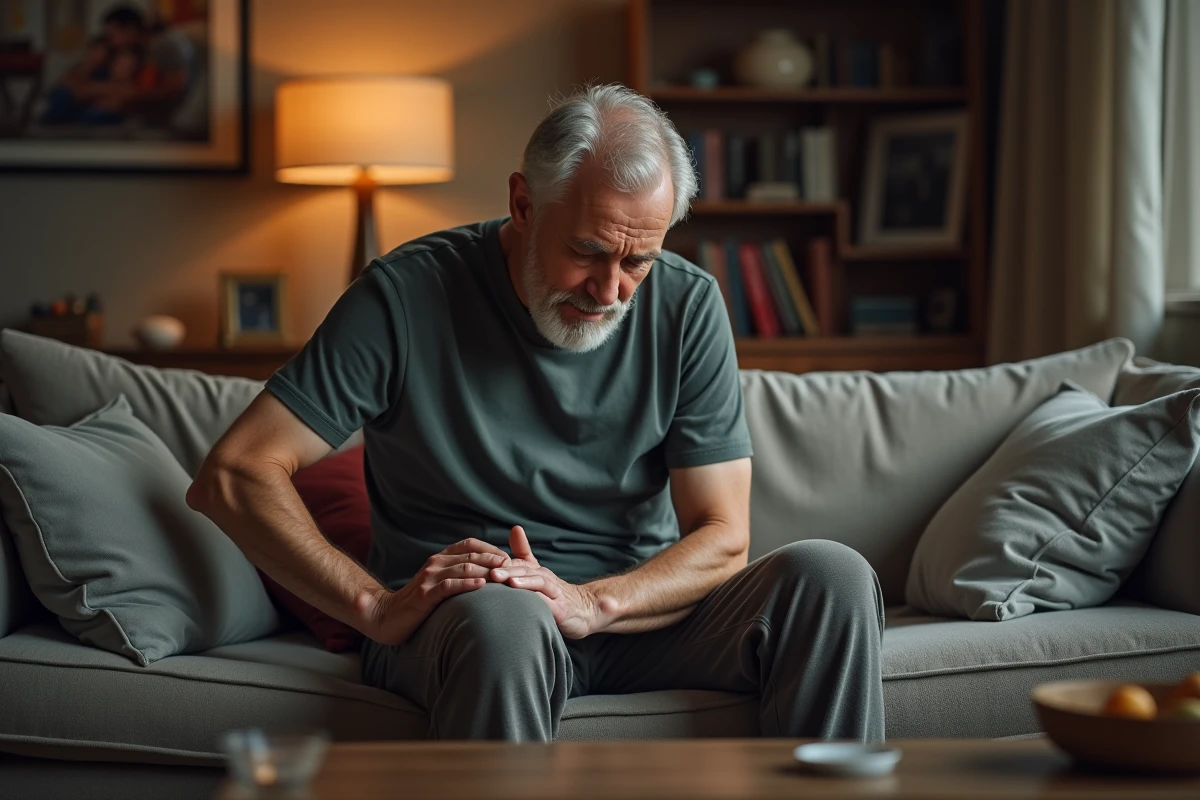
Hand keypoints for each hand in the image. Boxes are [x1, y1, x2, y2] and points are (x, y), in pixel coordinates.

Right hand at [355, 538, 510, 646]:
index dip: (491, 549)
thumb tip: (486, 576)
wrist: (386, 616)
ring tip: (505, 574)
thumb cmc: (417, 604)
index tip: (511, 556)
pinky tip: (482, 586)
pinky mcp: (424, 594)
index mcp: (441, 559)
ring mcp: (429, 578)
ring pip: (463, 568)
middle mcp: (436, 564)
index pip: (470, 545)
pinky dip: (467, 584)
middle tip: (516, 565)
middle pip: (471, 556)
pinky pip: (449, 586)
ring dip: (487, 571)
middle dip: (494, 559)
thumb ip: (457, 576)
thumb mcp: (438, 585)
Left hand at [490, 526, 618, 638]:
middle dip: (500, 567)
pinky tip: (521, 595)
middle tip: (481, 568)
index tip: (472, 561)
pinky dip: (533, 594)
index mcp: (533, 570)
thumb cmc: (555, 594)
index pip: (511, 563)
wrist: (585, 610)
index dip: (493, 561)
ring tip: (498, 577)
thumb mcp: (537, 575)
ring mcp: (552, 590)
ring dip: (516, 577)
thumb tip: (514, 528)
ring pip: (533, 579)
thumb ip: (524, 554)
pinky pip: (546, 597)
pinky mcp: (560, 606)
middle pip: (520, 568)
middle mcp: (542, 576)